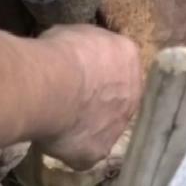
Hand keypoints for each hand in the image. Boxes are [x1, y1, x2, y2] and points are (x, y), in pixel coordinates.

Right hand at [34, 25, 141, 170]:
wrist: (52, 85)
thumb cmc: (60, 51)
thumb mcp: (74, 34)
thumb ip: (85, 48)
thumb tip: (78, 57)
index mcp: (128, 57)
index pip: (119, 66)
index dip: (99, 71)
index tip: (81, 74)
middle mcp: (133, 94)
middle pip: (117, 100)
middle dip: (97, 101)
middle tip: (71, 99)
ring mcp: (118, 127)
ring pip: (102, 128)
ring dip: (85, 126)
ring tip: (59, 119)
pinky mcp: (97, 152)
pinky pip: (82, 152)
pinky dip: (68, 147)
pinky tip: (52, 137)